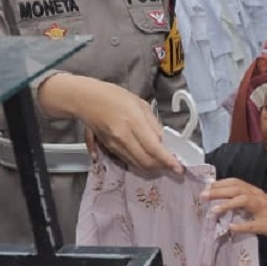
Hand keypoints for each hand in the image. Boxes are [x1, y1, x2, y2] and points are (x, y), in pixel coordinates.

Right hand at [41, 75, 182, 174]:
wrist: (87, 100)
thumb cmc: (115, 97)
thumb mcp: (141, 104)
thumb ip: (153, 124)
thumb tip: (162, 141)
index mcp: (134, 123)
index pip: (154, 148)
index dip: (168, 161)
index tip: (179, 168)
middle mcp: (123, 138)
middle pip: (146, 162)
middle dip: (161, 167)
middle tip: (171, 165)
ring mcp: (115, 146)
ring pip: (137, 164)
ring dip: (151, 167)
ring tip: (161, 162)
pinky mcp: (109, 149)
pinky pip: (128, 161)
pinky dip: (140, 162)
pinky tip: (147, 158)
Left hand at [204, 177, 266, 246]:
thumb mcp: (259, 205)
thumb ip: (243, 202)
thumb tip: (223, 201)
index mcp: (256, 193)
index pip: (236, 183)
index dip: (220, 183)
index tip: (206, 187)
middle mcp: (260, 198)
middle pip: (237, 189)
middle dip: (219, 191)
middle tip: (203, 196)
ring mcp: (264, 210)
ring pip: (245, 202)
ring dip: (228, 205)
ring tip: (214, 210)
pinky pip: (254, 225)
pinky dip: (242, 226)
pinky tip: (232, 228)